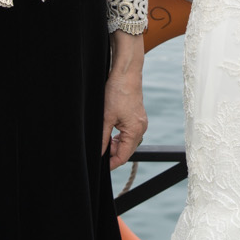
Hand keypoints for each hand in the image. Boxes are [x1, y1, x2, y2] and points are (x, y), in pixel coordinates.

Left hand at [103, 31, 146, 169]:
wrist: (126, 73)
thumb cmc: (117, 92)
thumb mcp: (106, 118)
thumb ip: (103, 138)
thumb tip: (99, 154)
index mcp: (135, 130)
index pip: (123, 156)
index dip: (111, 163)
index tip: (100, 165)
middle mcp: (141, 128)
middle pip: (126, 150)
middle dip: (112, 153)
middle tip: (99, 147)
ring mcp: (140, 123)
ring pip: (127, 142)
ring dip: (115, 144)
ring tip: (103, 136)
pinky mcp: (137, 117)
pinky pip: (128, 133)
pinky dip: (119, 136)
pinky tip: (110, 130)